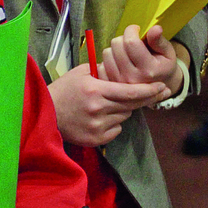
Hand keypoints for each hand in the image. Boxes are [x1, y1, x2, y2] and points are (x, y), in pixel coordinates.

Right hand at [47, 64, 168, 146]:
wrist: (44, 114)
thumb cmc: (64, 90)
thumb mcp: (82, 73)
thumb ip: (104, 70)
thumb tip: (126, 67)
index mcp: (96, 90)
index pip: (131, 92)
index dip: (150, 90)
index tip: (163, 87)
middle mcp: (98, 109)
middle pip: (132, 105)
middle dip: (147, 98)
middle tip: (160, 92)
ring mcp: (97, 126)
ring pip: (125, 116)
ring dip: (125, 109)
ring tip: (111, 103)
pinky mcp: (95, 139)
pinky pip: (117, 129)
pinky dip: (115, 122)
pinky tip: (103, 116)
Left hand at [100, 25, 184, 101]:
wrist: (159, 88)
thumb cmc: (163, 67)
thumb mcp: (168, 53)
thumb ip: (159, 41)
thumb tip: (155, 28)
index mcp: (148, 70)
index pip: (131, 42)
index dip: (131, 30)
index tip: (136, 29)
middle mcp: (132, 77)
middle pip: (117, 45)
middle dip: (124, 38)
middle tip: (132, 42)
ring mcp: (119, 82)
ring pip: (107, 53)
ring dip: (115, 48)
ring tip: (126, 52)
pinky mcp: (110, 85)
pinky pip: (101, 64)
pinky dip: (109, 59)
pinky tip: (119, 61)